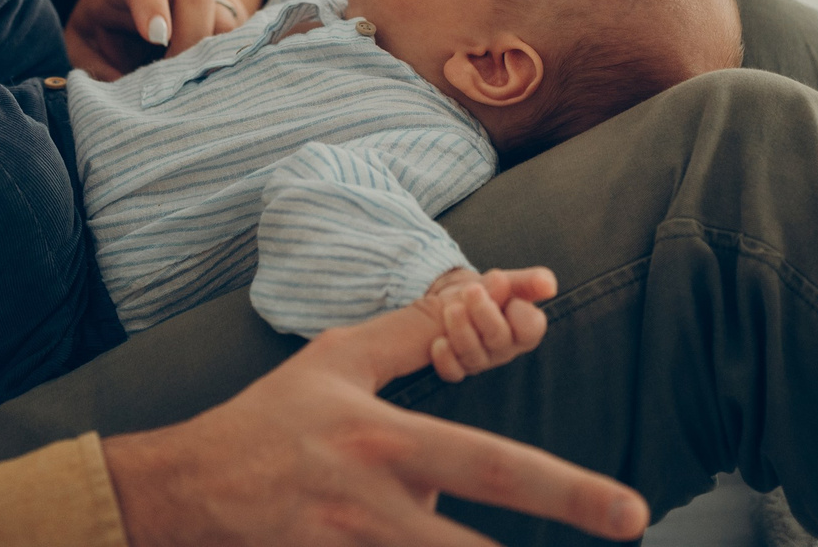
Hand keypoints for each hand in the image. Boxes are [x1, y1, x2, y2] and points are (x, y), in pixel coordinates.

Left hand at [65, 0, 242, 79]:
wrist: (129, 24)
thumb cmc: (102, 37)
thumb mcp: (84, 50)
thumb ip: (96, 69)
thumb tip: (122, 101)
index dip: (149, 2)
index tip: (155, 37)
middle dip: (191, 39)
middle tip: (176, 81)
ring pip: (226, 19)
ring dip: (215, 59)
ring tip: (195, 94)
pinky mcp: (231, 21)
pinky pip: (244, 41)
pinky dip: (232, 68)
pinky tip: (216, 93)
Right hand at [100, 294, 645, 546]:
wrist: (186, 489)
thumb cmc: (272, 420)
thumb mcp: (338, 359)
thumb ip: (410, 334)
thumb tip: (476, 295)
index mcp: (386, 440)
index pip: (493, 464)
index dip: (566, 489)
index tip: (631, 510)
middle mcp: (375, 502)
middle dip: (552, 529)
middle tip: (627, 532)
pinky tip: (412, 540)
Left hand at [411, 267, 554, 383]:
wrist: (459, 300)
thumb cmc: (490, 292)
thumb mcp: (508, 283)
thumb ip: (529, 282)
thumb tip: (548, 285)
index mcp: (523, 329)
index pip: (531, 328)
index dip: (520, 312)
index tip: (506, 286)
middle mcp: (504, 349)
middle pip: (499, 339)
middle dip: (484, 313)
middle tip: (471, 290)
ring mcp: (481, 360)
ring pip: (474, 356)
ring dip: (462, 331)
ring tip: (451, 308)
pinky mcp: (458, 368)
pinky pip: (453, 372)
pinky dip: (445, 359)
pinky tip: (438, 343)